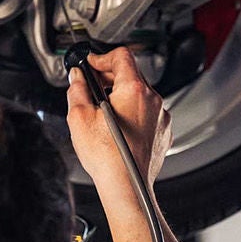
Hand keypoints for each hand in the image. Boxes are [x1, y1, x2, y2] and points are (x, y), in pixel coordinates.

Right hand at [66, 47, 171, 198]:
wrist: (127, 185)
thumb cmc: (107, 157)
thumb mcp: (79, 117)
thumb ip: (77, 90)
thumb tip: (77, 78)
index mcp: (134, 90)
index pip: (121, 56)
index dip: (102, 57)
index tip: (91, 64)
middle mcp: (152, 100)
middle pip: (132, 74)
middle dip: (110, 76)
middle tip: (92, 85)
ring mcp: (161, 116)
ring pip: (140, 95)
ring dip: (122, 96)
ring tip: (103, 110)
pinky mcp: (163, 131)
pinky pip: (148, 113)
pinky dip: (134, 113)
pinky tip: (118, 127)